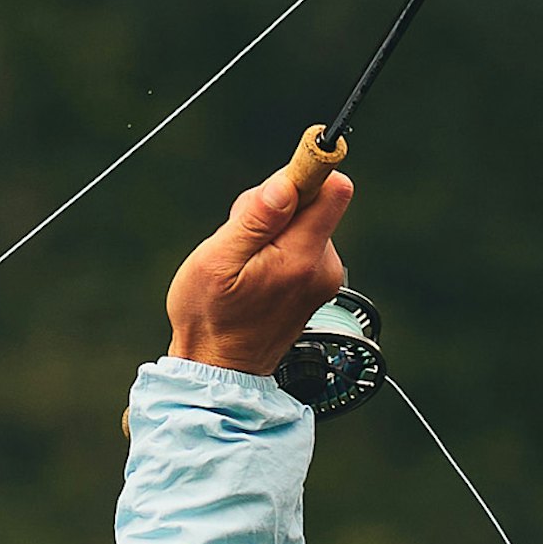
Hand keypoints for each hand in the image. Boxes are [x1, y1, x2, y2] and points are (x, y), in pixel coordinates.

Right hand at [164, 164, 352, 378]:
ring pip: (305, 223)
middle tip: (240, 239)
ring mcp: (322, 278)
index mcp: (301, 258)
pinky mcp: (316, 285)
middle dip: (276, 207)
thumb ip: (255, 220)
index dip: (305, 175)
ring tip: (243, 264)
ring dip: (273, 230)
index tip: (277, 187)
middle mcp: (322, 267)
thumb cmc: (210, 317)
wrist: (219, 367)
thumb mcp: (216, 262)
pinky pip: (302, 245)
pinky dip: (277, 249)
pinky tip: (255, 275)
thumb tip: (287, 183)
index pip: (333, 190)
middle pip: (314, 203)